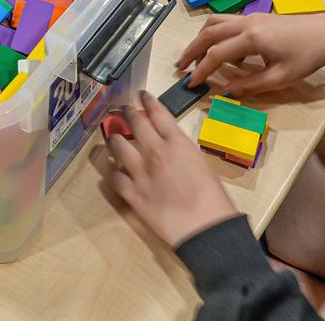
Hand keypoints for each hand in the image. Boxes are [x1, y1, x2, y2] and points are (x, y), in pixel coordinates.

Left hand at [105, 90, 240, 247]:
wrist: (205, 228)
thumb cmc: (213, 198)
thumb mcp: (201, 163)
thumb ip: (182, 151)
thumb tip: (171, 148)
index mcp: (177, 143)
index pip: (158, 113)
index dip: (148, 101)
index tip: (142, 95)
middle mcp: (156, 152)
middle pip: (135, 124)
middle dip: (127, 113)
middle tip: (123, 110)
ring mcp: (141, 172)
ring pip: (117, 147)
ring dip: (114, 138)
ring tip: (112, 136)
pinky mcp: (132, 194)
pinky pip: (115, 178)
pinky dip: (113, 173)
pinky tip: (114, 171)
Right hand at [176, 12, 324, 94]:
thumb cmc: (306, 57)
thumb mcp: (279, 77)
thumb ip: (249, 85)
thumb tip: (225, 92)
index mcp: (251, 38)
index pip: (216, 54)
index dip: (201, 70)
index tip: (191, 84)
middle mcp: (246, 23)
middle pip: (208, 33)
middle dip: (191, 50)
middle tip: (181, 67)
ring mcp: (250, 17)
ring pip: (214, 23)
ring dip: (200, 38)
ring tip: (194, 56)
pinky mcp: (255, 17)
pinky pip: (226, 22)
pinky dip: (215, 34)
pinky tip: (221, 51)